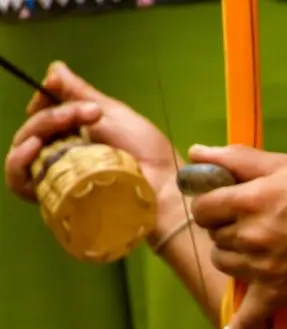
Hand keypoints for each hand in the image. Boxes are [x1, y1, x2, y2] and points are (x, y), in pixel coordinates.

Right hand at [4, 61, 177, 203]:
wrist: (165, 185)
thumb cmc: (148, 151)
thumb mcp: (112, 113)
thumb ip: (80, 94)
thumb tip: (55, 69)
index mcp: (74, 135)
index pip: (40, 116)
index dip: (43, 101)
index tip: (55, 88)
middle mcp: (61, 156)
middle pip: (31, 132)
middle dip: (51, 115)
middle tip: (86, 114)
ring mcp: (57, 178)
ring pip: (21, 154)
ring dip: (33, 133)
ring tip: (51, 132)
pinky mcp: (56, 198)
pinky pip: (21, 183)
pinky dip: (18, 163)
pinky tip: (32, 150)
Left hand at [188, 145, 286, 328]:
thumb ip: (237, 158)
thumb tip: (196, 152)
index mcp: (248, 200)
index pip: (203, 206)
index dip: (214, 202)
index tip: (231, 202)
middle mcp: (250, 236)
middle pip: (214, 236)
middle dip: (227, 227)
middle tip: (257, 222)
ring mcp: (261, 269)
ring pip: (224, 264)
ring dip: (234, 257)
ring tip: (261, 249)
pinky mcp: (276, 295)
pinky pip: (247, 322)